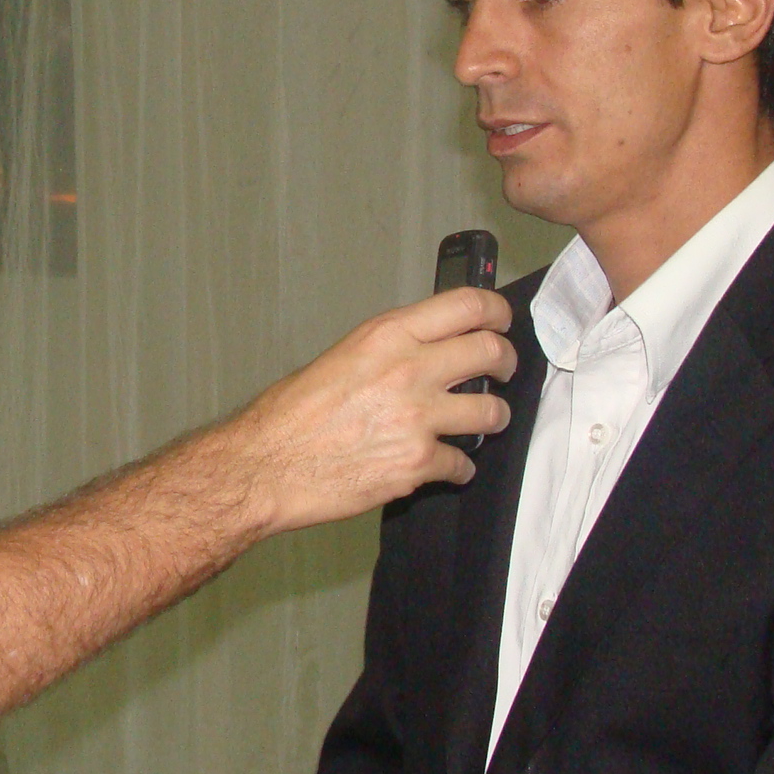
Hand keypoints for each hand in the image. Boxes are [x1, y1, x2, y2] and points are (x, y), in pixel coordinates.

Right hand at [211, 287, 515, 537]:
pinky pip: (463, 463)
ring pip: (493, 412)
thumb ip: (390, 350)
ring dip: (492, 417)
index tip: (500, 321)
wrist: (267, 465)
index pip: (468, 305)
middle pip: (492, 353)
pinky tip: (443, 465)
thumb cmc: (291, 415)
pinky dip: (457, 467)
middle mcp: (409, 370)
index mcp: (388, 335)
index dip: (496, 312)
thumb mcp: (342, 357)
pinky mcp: (418, 464)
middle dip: (506, 362)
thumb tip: (428, 352)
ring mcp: (418, 419)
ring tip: (481, 421)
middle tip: (503, 369)